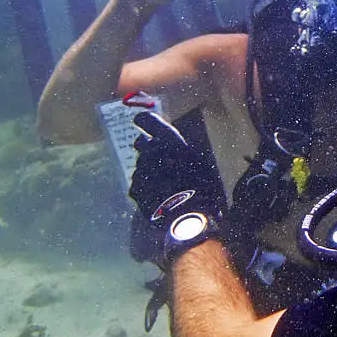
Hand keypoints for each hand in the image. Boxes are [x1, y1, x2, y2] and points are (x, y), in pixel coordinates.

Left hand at [129, 111, 226, 267]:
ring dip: (148, 170)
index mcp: (168, 140)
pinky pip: (138, 184)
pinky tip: (158, 196)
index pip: (146, 120)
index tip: (142, 123)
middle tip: (161, 160)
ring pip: (140, 166)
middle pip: (141, 144)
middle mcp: (150, 152)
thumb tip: (171, 149)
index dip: (144, 122)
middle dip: (148, 149)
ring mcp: (140, 171)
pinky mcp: (135, 190)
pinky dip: (145, 187)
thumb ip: (180, 152)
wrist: (188, 216)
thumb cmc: (201, 187)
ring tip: (164, 184)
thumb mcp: (198, 163)